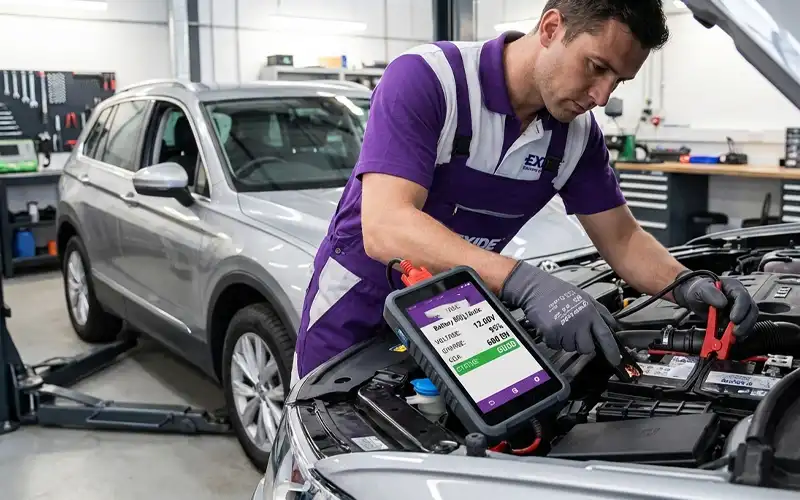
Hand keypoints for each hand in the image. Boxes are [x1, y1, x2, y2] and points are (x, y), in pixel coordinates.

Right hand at [499, 261, 621, 365]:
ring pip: (570, 348)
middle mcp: (579, 321)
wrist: (536, 288)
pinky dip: (553, 340)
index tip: (615, 360)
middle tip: (575, 334)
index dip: (612, 350)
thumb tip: (612, 326)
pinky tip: (552, 326)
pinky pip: (555, 345)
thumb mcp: (585, 297)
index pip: (605, 335)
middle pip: (587, 348)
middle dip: (582, 344)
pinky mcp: (551, 333)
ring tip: (561, 325)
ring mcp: (565, 328)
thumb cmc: (559, 291)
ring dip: (566, 341)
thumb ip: (600, 312)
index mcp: (590, 312)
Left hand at [672, 270, 758, 337]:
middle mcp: (739, 298)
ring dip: (744, 329)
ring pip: (750, 320)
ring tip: (733, 337)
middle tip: (735, 332)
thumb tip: (722, 303)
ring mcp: (740, 309)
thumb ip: (711, 294)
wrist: (694, 298)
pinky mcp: (737, 320)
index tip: (734, 318)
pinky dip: (740, 334)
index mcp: (733, 287)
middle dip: (745, 322)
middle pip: (751, 310)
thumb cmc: (699, 290)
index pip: (742, 297)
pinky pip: (743, 327)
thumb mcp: (701, 289)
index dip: (740, 308)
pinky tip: (733, 339)